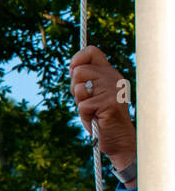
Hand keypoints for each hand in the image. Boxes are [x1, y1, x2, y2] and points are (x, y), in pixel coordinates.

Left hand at [69, 46, 135, 172]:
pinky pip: (83, 106)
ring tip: (93, 110)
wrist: (117, 139)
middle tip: (86, 101)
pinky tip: (95, 119)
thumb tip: (73, 68)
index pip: (92, 51)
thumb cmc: (100, 117)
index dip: (77, 59)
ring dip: (80, 102)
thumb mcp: (90, 94)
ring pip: (79, 87)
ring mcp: (113, 90)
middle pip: (79, 71)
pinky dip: (84, 116)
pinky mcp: (110, 103)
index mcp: (108, 73)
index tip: (72, 71)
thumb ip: (83, 81)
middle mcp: (113, 77)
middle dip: (74, 88)